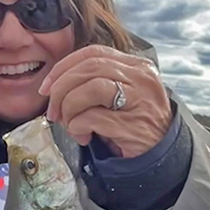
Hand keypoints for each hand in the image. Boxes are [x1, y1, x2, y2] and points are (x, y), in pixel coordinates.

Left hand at [39, 45, 171, 157]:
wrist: (162, 155)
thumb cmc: (135, 124)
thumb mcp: (121, 95)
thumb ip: (97, 82)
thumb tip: (56, 84)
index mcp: (136, 66)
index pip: (93, 53)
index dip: (63, 67)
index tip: (47, 86)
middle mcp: (140, 78)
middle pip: (87, 69)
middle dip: (60, 89)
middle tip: (53, 111)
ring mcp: (138, 100)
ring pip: (89, 89)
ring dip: (69, 109)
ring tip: (70, 125)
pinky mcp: (131, 125)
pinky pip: (90, 118)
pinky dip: (77, 127)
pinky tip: (84, 136)